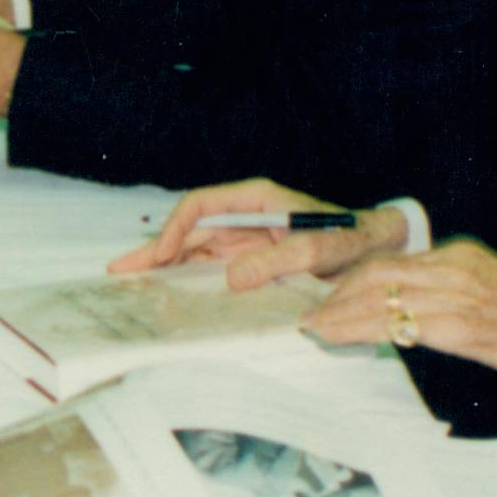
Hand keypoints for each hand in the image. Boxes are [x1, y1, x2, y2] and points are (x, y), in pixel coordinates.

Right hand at [111, 178, 406, 285]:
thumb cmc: (350, 239)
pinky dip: (189, 281)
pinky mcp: (252, 261)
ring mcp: (246, 240)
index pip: (201, 206)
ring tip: (131, 286)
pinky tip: (168, 296)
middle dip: (155, 250)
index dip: (176, 229)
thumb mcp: (317, 249)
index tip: (162, 256)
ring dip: (165, 268)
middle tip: (118, 271)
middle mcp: (245, 217)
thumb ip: (277, 262)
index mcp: (256, 199)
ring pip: (195, 251)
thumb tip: (232, 280)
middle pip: (189, 230)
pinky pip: (213, 269)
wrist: (377, 248)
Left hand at [304, 241, 496, 384]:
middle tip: (312, 312)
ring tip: (313, 327)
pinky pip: (393, 323)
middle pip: (376, 272)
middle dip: (337, 293)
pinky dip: (355, 329)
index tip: (331, 294)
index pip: (393, 261)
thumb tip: (410, 311)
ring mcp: (454, 293)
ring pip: (377, 296)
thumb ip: (448, 293)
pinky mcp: (457, 324)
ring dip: (337, 313)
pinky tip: (335, 338)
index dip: (355, 278)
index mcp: (460, 255)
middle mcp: (452, 266)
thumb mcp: (486, 293)